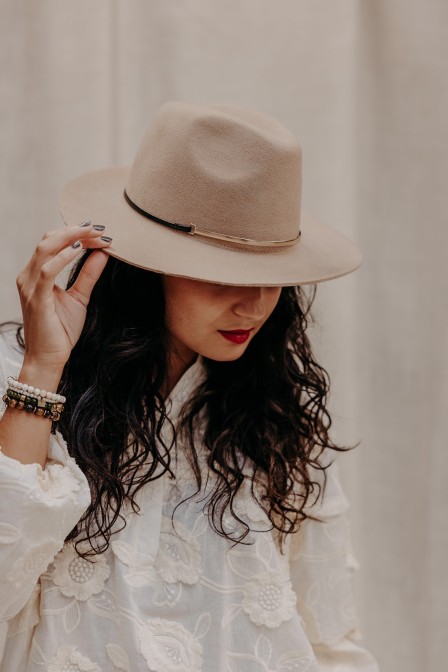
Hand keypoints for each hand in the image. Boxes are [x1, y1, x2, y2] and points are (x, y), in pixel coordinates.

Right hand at [16, 222, 111, 373]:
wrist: (48, 357)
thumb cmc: (60, 330)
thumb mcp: (79, 297)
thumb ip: (89, 274)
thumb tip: (103, 252)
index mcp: (36, 274)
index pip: (53, 243)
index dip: (75, 233)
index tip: (99, 231)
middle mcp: (28, 276)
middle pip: (48, 240)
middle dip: (75, 230)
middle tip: (99, 228)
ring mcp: (29, 286)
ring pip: (45, 249)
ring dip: (71, 238)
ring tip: (93, 234)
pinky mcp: (36, 298)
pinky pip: (47, 271)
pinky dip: (63, 257)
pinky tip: (80, 250)